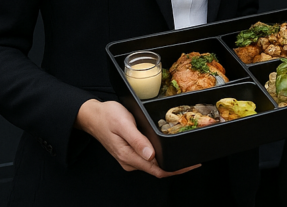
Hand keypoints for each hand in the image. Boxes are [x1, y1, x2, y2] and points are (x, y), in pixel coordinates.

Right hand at [75, 99, 200, 176]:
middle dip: (176, 165)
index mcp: (129, 156)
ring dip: (169, 160)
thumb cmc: (108, 117)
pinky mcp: (130, 152)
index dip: (176, 169)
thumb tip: (151, 156)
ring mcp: (130, 157)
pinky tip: (170, 147)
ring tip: (186, 153)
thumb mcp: (124, 125)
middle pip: (157, 169)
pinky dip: (161, 155)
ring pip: (154, 164)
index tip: (192, 164)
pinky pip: (149, 158)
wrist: (92, 115)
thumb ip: (137, 141)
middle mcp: (130, 161)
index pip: (157, 170)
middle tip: (194, 157)